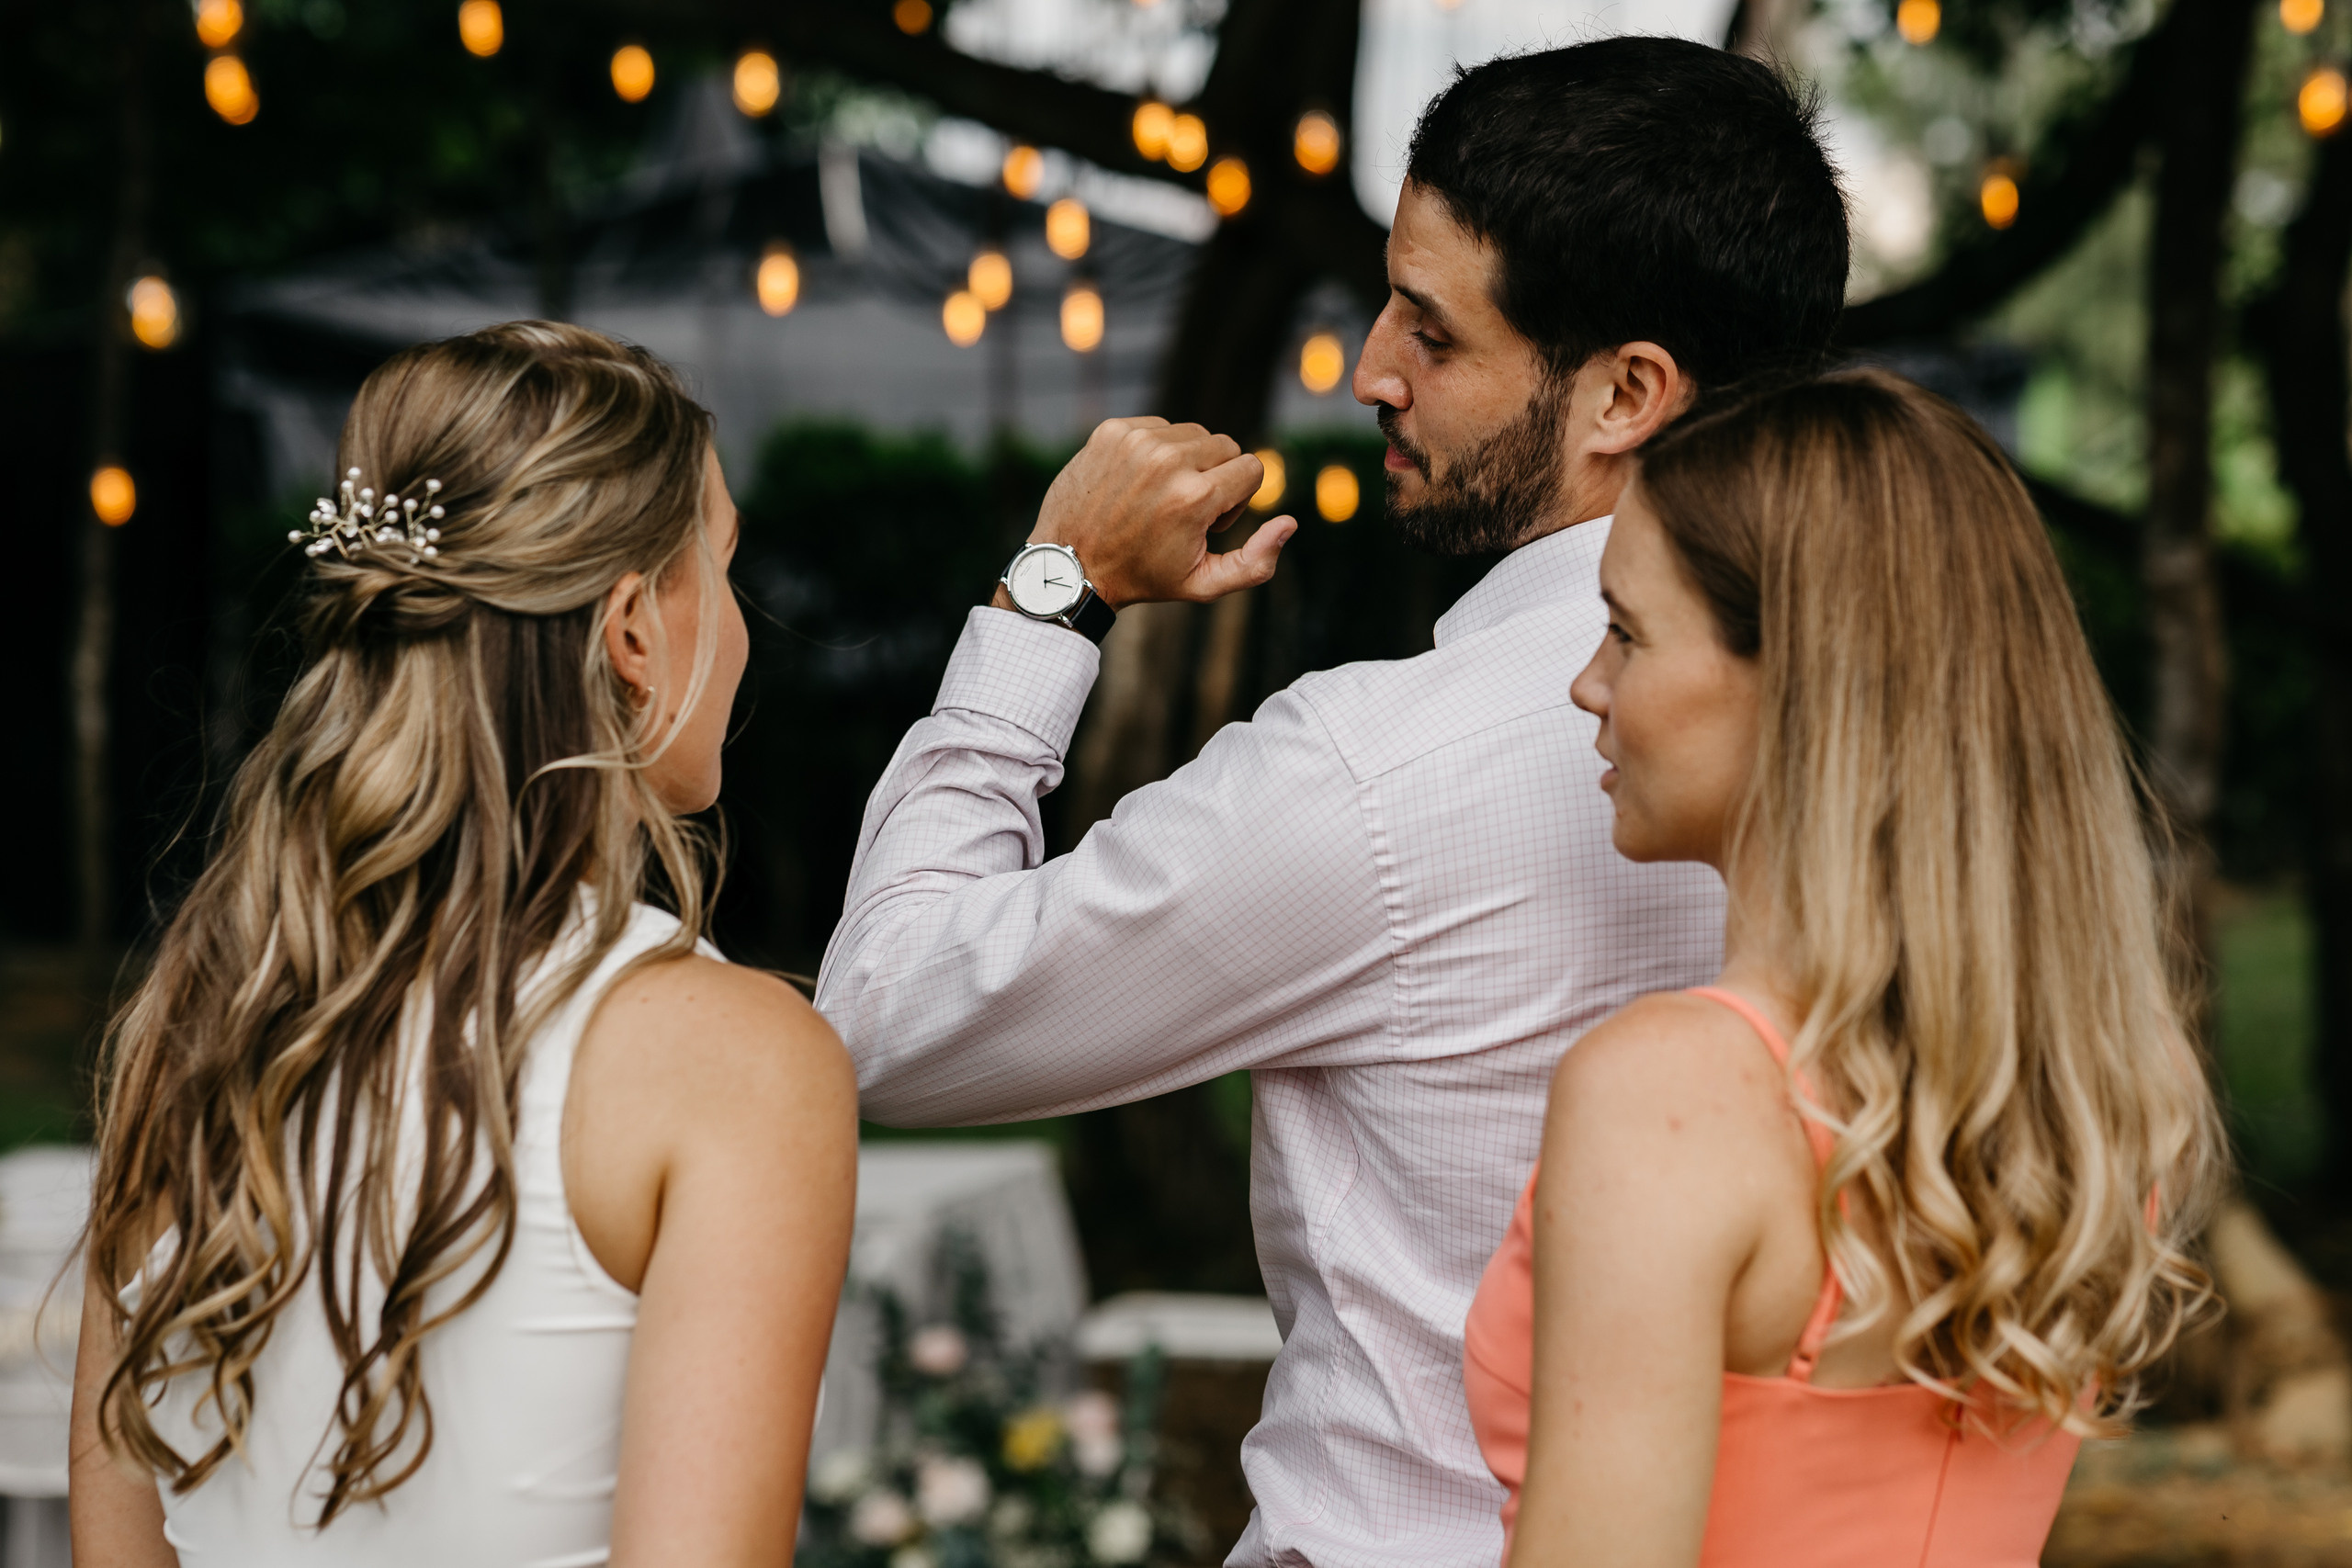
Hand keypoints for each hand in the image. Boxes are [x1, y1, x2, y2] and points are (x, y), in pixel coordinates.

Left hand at [1028, 417, 1297, 609]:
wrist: (1070, 565)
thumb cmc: (1142, 577)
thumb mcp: (1204, 585)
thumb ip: (1256, 562)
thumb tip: (1290, 522)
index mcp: (1196, 497)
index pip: (1253, 468)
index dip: (1237, 499)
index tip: (1209, 521)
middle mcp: (1168, 461)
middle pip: (1226, 446)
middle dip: (1216, 476)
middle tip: (1183, 511)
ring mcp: (1137, 441)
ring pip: (1194, 433)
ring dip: (1186, 461)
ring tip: (1158, 496)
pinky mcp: (1112, 430)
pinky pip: (1160, 426)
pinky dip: (1156, 450)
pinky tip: (1136, 482)